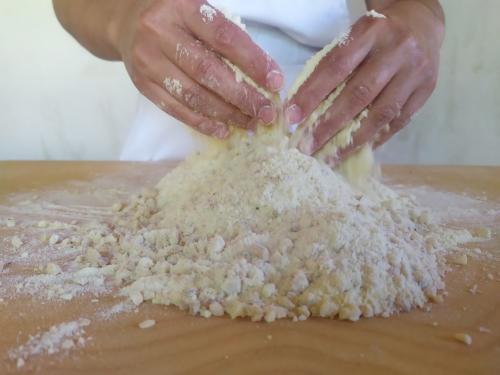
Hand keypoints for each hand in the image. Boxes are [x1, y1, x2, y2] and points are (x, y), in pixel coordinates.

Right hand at [113, 0, 283, 137]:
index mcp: (182, 8)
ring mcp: (148, 61)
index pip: (224, 37)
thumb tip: (264, 75)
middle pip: (208, 71)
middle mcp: (161, 33)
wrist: (126, 23)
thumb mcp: (198, 11)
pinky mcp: (142, 85)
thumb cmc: (174, 17)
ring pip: (192, 95)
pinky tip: (224, 130)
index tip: (275, 82)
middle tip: (266, 113)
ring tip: (250, 123)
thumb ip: (226, 36)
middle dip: (242, 96)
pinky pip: (176, 109)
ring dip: (226, 114)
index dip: (253, 61)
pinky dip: (202, 122)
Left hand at [285, 0, 443, 162]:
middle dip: (328, 124)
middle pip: (358, 94)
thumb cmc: (376, 35)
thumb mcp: (353, 38)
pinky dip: (375, 138)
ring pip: (381, 113)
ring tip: (330, 157)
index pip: (336, 66)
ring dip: (352, 140)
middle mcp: (396, 50)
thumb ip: (331, 66)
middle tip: (307, 146)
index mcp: (371, 31)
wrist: (420, 22)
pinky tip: (356, 149)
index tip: (292, 116)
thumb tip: (302, 107)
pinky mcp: (426, 90)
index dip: (312, 93)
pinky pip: (398, 121)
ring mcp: (415, 71)